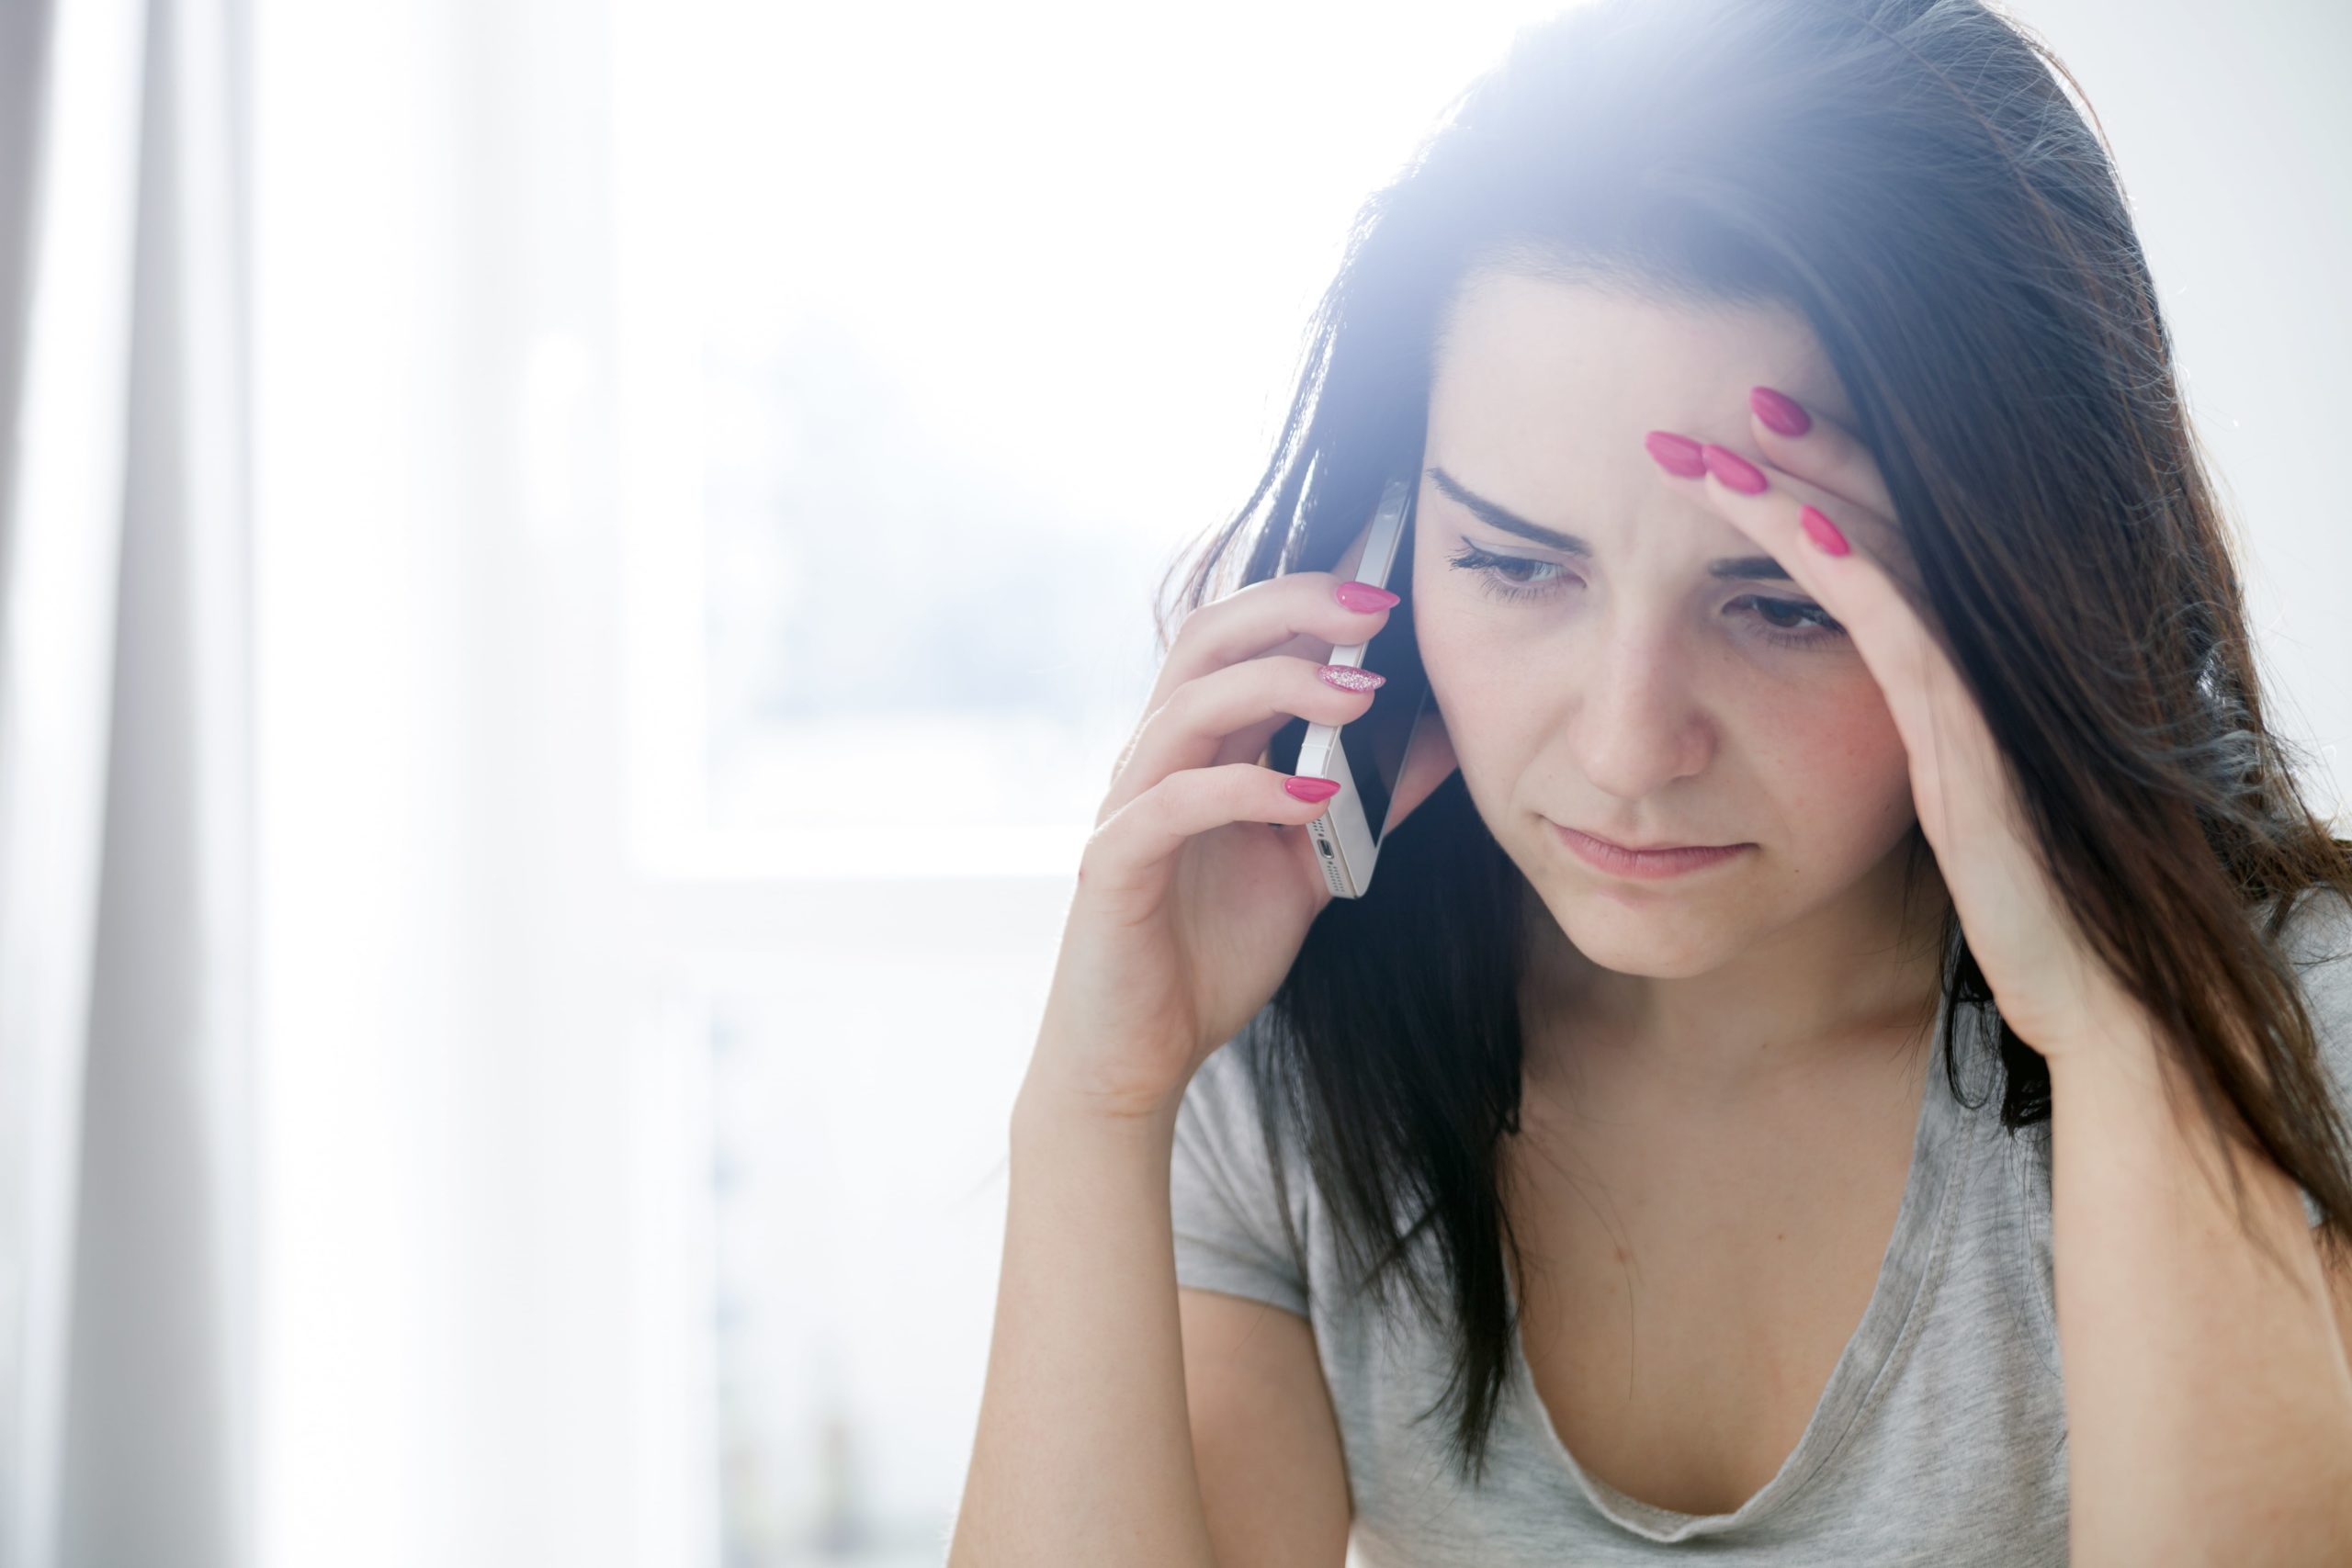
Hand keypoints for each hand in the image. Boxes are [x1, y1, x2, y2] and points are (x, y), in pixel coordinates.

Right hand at [1023, 533, 1458, 1128]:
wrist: (1139, 1053)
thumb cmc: (1211, 953)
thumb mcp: (1313, 867)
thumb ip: (1366, 804)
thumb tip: (1441, 742)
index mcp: (1198, 746)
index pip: (1242, 637)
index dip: (1306, 597)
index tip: (1387, 585)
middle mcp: (1155, 757)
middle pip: (1207, 639)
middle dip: (1292, 610)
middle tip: (1376, 609)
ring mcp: (1128, 805)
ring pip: (1190, 705)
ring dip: (1280, 687)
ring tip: (1362, 695)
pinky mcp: (1114, 863)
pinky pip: (1175, 802)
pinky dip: (1248, 789)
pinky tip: (1315, 796)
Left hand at [1643, 388, 2128, 1058]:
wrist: (2077, 977)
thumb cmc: (1999, 890)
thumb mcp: (1917, 789)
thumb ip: (1884, 728)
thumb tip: (1798, 704)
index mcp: (1943, 662)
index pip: (1875, 534)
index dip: (1812, 476)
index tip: (1733, 435)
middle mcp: (1966, 653)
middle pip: (1882, 516)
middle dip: (1805, 452)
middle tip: (1725, 395)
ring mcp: (1972, 683)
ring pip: (1885, 553)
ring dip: (1802, 490)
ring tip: (1729, 438)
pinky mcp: (1968, 730)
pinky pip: (1900, 629)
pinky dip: (1844, 570)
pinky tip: (1789, 527)